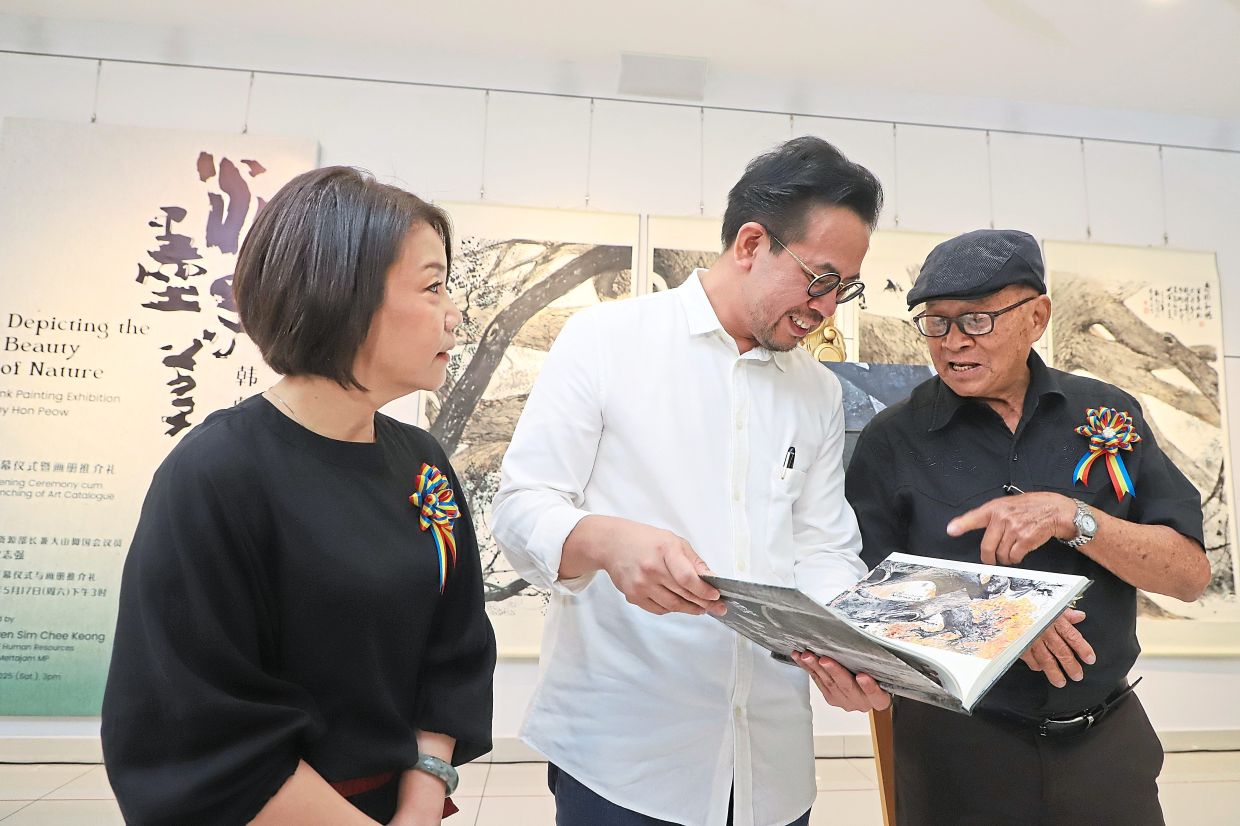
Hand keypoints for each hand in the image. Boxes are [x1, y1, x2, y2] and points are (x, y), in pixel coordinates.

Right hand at [580, 517, 723, 615]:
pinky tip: (680, 604)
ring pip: (672, 605)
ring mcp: (640, 584)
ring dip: (689, 609)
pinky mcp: (633, 596)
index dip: (704, 591)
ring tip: (701, 608)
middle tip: (717, 608)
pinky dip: (671, 609)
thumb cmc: (644, 540)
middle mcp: (651, 569)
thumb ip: (693, 561)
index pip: (688, 578)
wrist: (612, 544)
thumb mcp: (673, 541)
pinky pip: (658, 609)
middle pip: (682, 594)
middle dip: (703, 603)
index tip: (715, 596)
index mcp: (665, 551)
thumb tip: (711, 579)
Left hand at [795, 652, 890, 711]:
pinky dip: (809, 668)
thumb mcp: (884, 671)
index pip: (876, 695)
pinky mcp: (831, 698)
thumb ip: (878, 662)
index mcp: (879, 699)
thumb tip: (876, 639)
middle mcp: (862, 703)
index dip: (869, 686)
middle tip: (825, 659)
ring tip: (807, 656)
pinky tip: (800, 657)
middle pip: (848, 687)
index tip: (862, 676)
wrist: (871, 689)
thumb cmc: (879, 676)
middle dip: (835, 672)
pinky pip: (818, 681)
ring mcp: (844, 702)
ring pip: (829, 684)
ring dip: (816, 668)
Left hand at [946, 492, 1075, 565]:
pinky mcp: (1025, 540)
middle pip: (987, 546)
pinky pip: (1014, 557)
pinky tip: (1017, 553)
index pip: (975, 516)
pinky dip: (1015, 559)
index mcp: (996, 508)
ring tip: (1008, 552)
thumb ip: (991, 515)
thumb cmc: (1031, 507)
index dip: (962, 524)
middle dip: (987, 557)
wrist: (1054, 510)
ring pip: (1001, 554)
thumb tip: (970, 525)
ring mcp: (1014, 529)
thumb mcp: (1007, 504)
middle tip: (989, 559)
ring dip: (1004, 558)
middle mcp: (1003, 518)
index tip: (951, 530)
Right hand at [1019, 608, 1093, 687]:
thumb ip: (1065, 612)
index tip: (1090, 659)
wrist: (1004, 604)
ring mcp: (1032, 639)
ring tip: (1061, 682)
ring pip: (1047, 660)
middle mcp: (1045, 630)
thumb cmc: (1027, 603)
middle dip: (1071, 666)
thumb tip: (1080, 616)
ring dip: (1054, 672)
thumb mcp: (1049, 603)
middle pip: (1062, 652)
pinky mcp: (1019, 644)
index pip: (1073, 636)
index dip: (1083, 649)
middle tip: (1077, 676)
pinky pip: (1030, 659)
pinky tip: (1040, 669)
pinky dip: (1036, 665)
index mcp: (1054, 619)